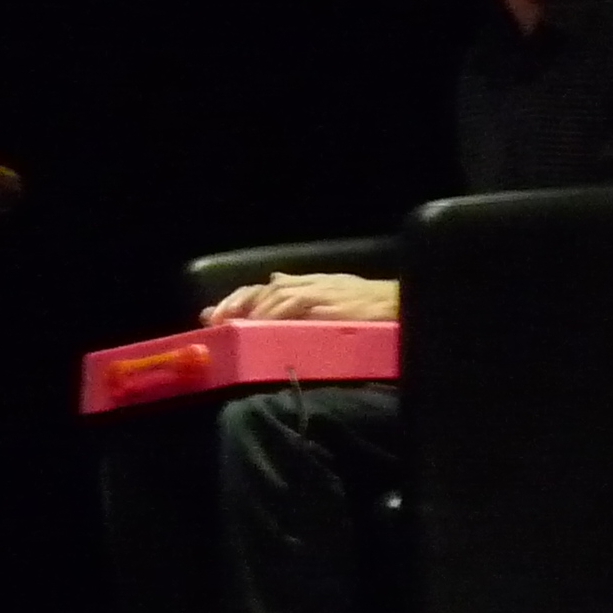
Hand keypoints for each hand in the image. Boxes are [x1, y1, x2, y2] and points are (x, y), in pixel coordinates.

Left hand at [202, 271, 398, 324]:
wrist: (399, 305)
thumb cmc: (367, 306)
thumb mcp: (329, 300)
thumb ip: (299, 300)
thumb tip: (269, 296)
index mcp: (303, 284)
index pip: (260, 290)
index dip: (234, 301)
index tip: (212, 317)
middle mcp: (304, 284)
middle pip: (259, 291)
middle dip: (234, 305)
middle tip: (215, 323)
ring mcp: (315, 291)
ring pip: (272, 296)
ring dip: (251, 312)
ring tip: (234, 328)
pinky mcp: (326, 302)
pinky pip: (294, 305)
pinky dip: (276, 314)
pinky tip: (262, 325)